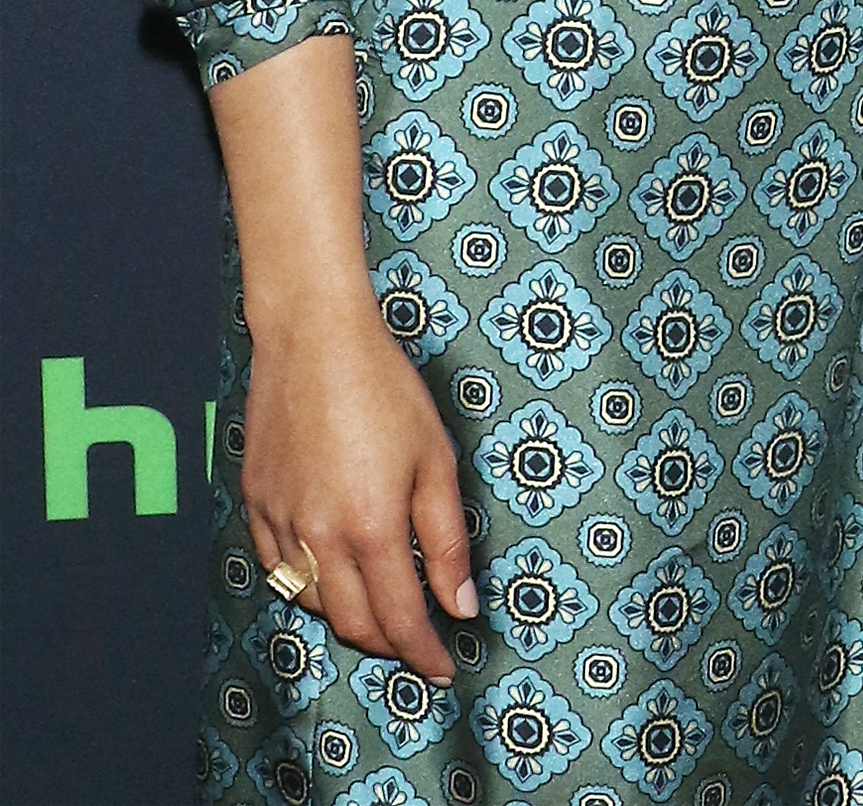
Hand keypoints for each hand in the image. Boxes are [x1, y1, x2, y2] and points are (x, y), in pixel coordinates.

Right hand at [241, 284, 476, 681]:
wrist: (313, 339)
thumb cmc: (384, 389)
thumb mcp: (435, 459)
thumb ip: (446, 539)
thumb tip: (461, 605)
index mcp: (370, 528)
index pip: (399, 619)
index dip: (424, 652)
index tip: (444, 669)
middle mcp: (319, 538)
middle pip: (352, 625)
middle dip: (388, 644)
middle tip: (417, 642)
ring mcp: (280, 524)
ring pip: (312, 603)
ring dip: (349, 617)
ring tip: (381, 607)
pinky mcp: (255, 506)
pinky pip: (279, 570)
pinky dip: (309, 585)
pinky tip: (332, 571)